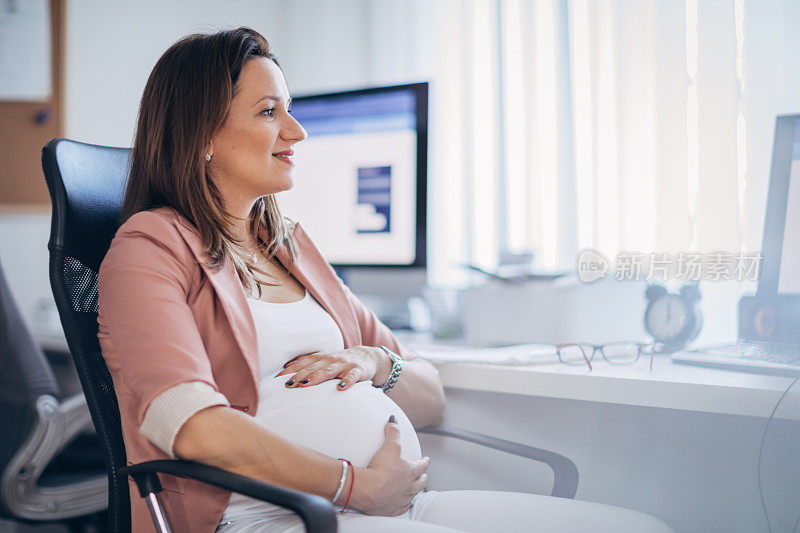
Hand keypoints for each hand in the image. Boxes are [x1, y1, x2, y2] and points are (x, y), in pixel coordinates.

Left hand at [276, 345, 391, 389]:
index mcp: (321, 357)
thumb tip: (285, 368)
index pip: (303, 363)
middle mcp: (331, 359)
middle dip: (299, 375)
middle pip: (313, 367)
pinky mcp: (358, 370)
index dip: (290, 370)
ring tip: (305, 385)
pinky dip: (347, 382)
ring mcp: (344, 364)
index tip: (277, 380)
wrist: (367, 356)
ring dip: (316, 377)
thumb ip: (307, 363)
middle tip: (288, 385)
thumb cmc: (340, 362)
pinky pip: (352, 377)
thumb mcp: (324, 360)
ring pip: (329, 371)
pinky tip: (340, 388)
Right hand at [350, 417, 429, 515]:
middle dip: (423, 478)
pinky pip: (401, 508)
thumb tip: (394, 420)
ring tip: (414, 490)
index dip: (424, 462)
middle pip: (421, 483)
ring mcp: (401, 499)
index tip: (427, 460)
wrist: (368, 490)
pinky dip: (403, 505)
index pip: (422, 465)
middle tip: (423, 476)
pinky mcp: (392, 510)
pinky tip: (402, 504)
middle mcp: (409, 487)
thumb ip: (393, 432)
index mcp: (410, 471)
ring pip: (412, 496)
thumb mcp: (389, 446)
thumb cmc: (380, 469)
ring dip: (414, 492)